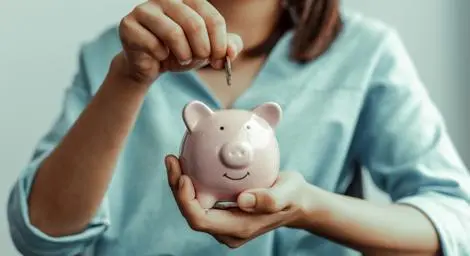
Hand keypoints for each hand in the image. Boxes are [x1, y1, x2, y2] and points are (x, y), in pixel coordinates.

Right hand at [112, 0, 242, 84]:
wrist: (150, 66)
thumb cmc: (180, 52)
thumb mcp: (208, 50)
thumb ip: (226, 47)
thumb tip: (232, 52)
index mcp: (188, 0)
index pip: (212, 18)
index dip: (220, 43)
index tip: (220, 60)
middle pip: (194, 24)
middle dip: (202, 49)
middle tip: (201, 60)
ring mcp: (145, 10)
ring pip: (173, 33)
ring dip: (183, 54)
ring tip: (183, 59)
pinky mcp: (129, 25)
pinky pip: (153, 44)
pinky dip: (162, 56)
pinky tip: (160, 57)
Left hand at [165, 155, 310, 247]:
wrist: (296, 202)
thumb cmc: (292, 197)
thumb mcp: (288, 195)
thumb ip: (270, 199)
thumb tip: (243, 200)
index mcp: (238, 228)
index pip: (200, 220)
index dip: (186, 201)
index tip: (184, 176)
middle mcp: (226, 229)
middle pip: (191, 212)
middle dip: (177, 188)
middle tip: (172, 159)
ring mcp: (224, 222)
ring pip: (193, 205)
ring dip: (180, 184)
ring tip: (174, 159)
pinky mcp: (223, 211)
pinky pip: (201, 198)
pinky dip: (192, 181)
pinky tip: (189, 161)